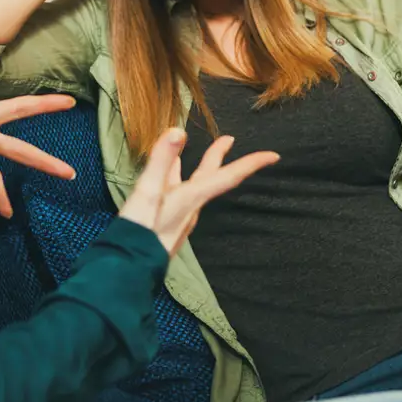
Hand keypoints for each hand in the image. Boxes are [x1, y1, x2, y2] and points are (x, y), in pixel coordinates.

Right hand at [119, 128, 278, 254]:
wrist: (127, 271)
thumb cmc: (139, 234)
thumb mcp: (148, 193)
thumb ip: (161, 161)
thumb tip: (178, 130)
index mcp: (191, 198)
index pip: (227, 176)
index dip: (251, 163)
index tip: (274, 156)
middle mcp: (190, 208)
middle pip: (211, 178)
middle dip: (219, 157)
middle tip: (230, 139)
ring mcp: (179, 217)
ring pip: (193, 185)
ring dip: (199, 167)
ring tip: (196, 151)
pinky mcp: (166, 223)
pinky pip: (177, 194)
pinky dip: (175, 178)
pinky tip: (168, 178)